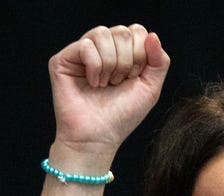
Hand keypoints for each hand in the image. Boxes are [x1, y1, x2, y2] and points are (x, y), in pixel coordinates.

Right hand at [49, 24, 169, 157]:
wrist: (99, 137)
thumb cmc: (123, 116)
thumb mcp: (150, 89)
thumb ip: (159, 62)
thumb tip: (153, 36)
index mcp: (122, 52)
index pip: (137, 31)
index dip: (141, 55)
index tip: (134, 78)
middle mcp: (102, 49)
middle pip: (122, 31)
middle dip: (127, 62)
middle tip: (118, 83)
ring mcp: (82, 52)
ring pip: (103, 33)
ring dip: (110, 65)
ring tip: (105, 85)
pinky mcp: (64, 59)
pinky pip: (86, 46)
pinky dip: (95, 68)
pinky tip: (93, 84)